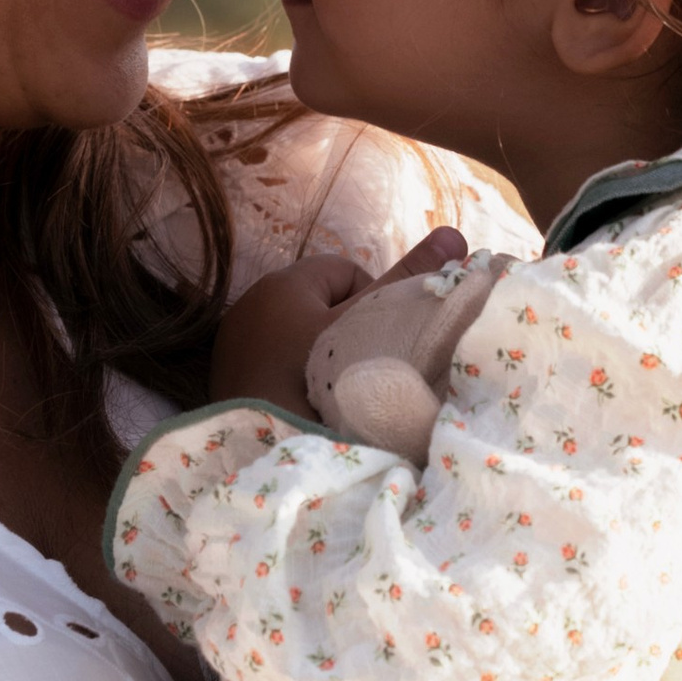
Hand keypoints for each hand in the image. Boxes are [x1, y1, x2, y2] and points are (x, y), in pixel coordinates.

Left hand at [209, 226, 469, 413]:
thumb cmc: (324, 378)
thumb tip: (453, 233)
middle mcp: (251, 305)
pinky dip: (296, 378)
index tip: (378, 339)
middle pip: (321, 304)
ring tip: (335, 389)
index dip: (372, 301)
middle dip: (346, 330)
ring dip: (322, 355)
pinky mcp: (228, 380)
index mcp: (283, 283)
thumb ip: (408, 281)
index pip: (345, 270)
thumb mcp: (370, 326)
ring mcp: (235, 345)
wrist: (267, 447)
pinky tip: (307, 404)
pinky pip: (277, 365)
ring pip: (299, 336)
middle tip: (359, 367)